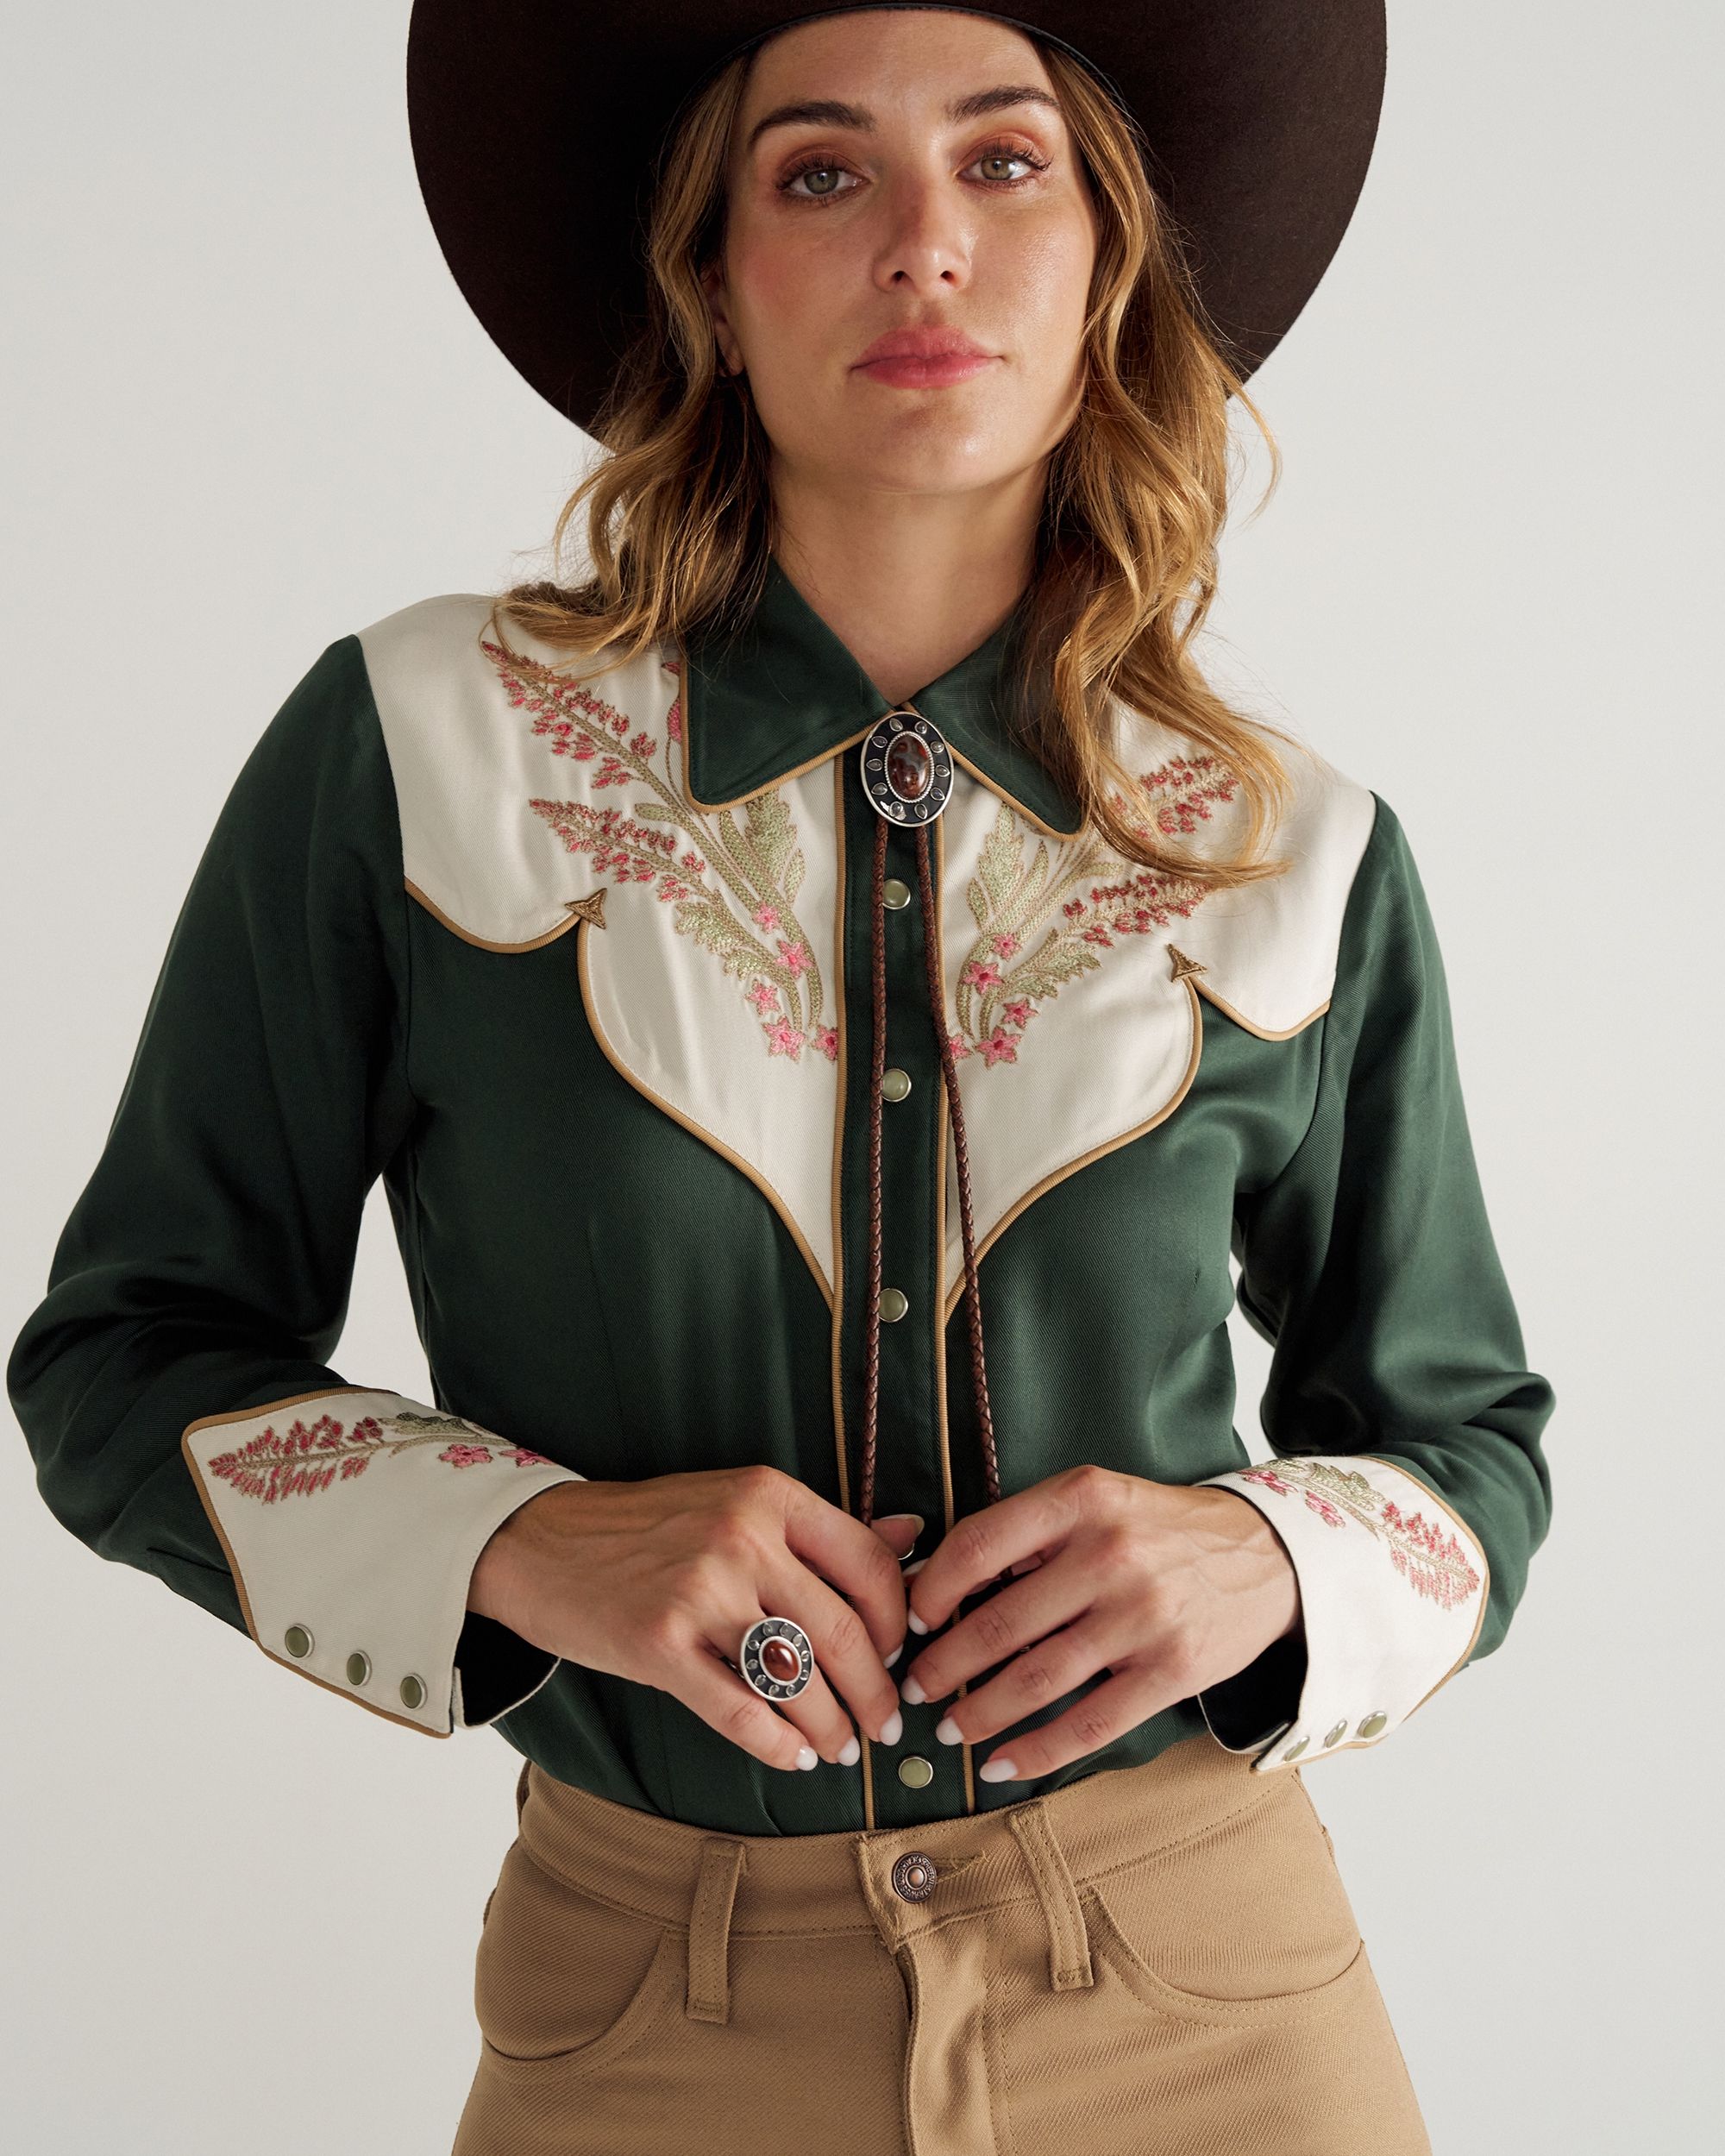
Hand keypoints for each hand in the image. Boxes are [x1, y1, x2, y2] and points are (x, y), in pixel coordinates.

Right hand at [468, 1467, 919, 1773]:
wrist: (540, 1542)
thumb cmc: (648, 1527)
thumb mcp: (738, 1504)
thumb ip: (824, 1528)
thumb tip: (915, 1536)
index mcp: (769, 1495)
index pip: (871, 1566)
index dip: (899, 1623)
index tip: (899, 1656)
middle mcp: (741, 1537)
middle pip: (845, 1633)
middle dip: (875, 1692)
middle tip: (884, 1725)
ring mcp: (698, 1592)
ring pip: (799, 1680)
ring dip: (831, 1728)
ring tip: (839, 1748)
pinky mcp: (658, 1646)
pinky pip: (740, 1712)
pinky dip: (776, 1745)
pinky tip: (791, 1757)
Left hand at [894, 1465, 1300, 1781]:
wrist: (1267, 1552)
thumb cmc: (1158, 1528)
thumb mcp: (1095, 1499)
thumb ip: (1028, 1533)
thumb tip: (935, 1585)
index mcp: (1081, 1499)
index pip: (979, 1544)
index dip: (932, 1590)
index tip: (911, 1621)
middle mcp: (1110, 1553)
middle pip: (1001, 1622)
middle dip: (944, 1665)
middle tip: (914, 1688)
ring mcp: (1144, 1615)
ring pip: (1038, 1679)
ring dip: (981, 1712)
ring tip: (950, 1729)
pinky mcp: (1174, 1669)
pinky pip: (1091, 1723)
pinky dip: (1038, 1751)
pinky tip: (1003, 1763)